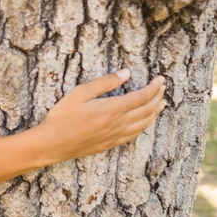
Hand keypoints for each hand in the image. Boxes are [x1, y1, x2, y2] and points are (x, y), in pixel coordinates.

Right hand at [39, 69, 165, 162]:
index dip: (154, 87)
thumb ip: (105, 82)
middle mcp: (118, 123)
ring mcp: (116, 135)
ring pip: (144, 124)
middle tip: (163, 87)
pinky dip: (145, 126)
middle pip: (147, 110)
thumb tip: (126, 73)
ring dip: (155, 112)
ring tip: (161, 104)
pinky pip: (134, 135)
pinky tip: (145, 123)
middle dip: (157, 97)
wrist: (53, 143)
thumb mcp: (80, 93)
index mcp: (112, 108)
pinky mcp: (110, 143)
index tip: (160, 78)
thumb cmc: (63, 116)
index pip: (142, 96)